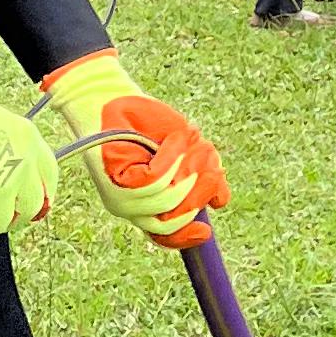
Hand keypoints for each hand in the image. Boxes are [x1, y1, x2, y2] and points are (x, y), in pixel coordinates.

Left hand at [41, 50, 230, 246]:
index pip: (168, 235)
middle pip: (176, 219)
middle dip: (197, 191)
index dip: (187, 237)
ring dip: (185, 168)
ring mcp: (122, 196)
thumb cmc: (149, 124)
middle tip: (198, 163)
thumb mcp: (185, 151)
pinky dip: (168, 159)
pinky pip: (156, 181)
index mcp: (148, 205)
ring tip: (180, 144)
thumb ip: (203, 178)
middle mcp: (133, 207)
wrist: (114, 99)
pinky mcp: (118, 179)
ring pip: (169, 200)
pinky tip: (165, 143)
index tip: (205, 233)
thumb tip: (221, 202)